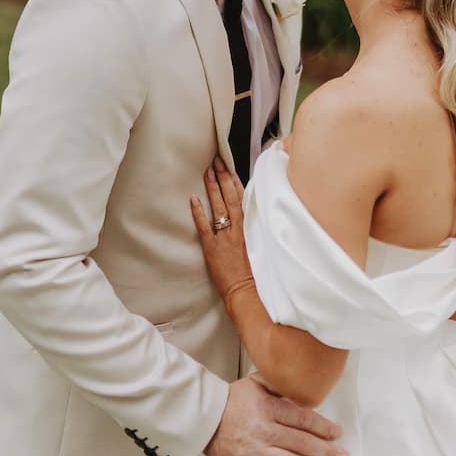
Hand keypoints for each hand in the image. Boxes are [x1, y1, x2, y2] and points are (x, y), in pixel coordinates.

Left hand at [190, 158, 251, 303]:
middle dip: (223, 178)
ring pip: (219, 207)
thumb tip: (255, 214)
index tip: (230, 168)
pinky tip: (193, 199)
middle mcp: (239, 229)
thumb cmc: (258, 274)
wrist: (249, 294)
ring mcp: (225, 238)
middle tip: (216, 161)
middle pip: (231, 198)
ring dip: (213, 188)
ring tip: (207, 172)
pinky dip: (199, 212)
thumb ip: (257, 230)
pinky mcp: (213, 249)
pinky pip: (204, 226)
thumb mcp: (262, 247)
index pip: (244, 199)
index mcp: (252, 228)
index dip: (236, 182)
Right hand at [205, 375, 347, 455]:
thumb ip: (279, 383)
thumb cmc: (231, 400)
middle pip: (301, 443)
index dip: (323, 427)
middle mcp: (264, 430)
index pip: (302, 418)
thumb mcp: (256, 382)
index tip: (337, 433)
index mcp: (268, 407)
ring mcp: (255, 451)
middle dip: (326, 451)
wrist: (203, 417)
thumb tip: (302, 384)